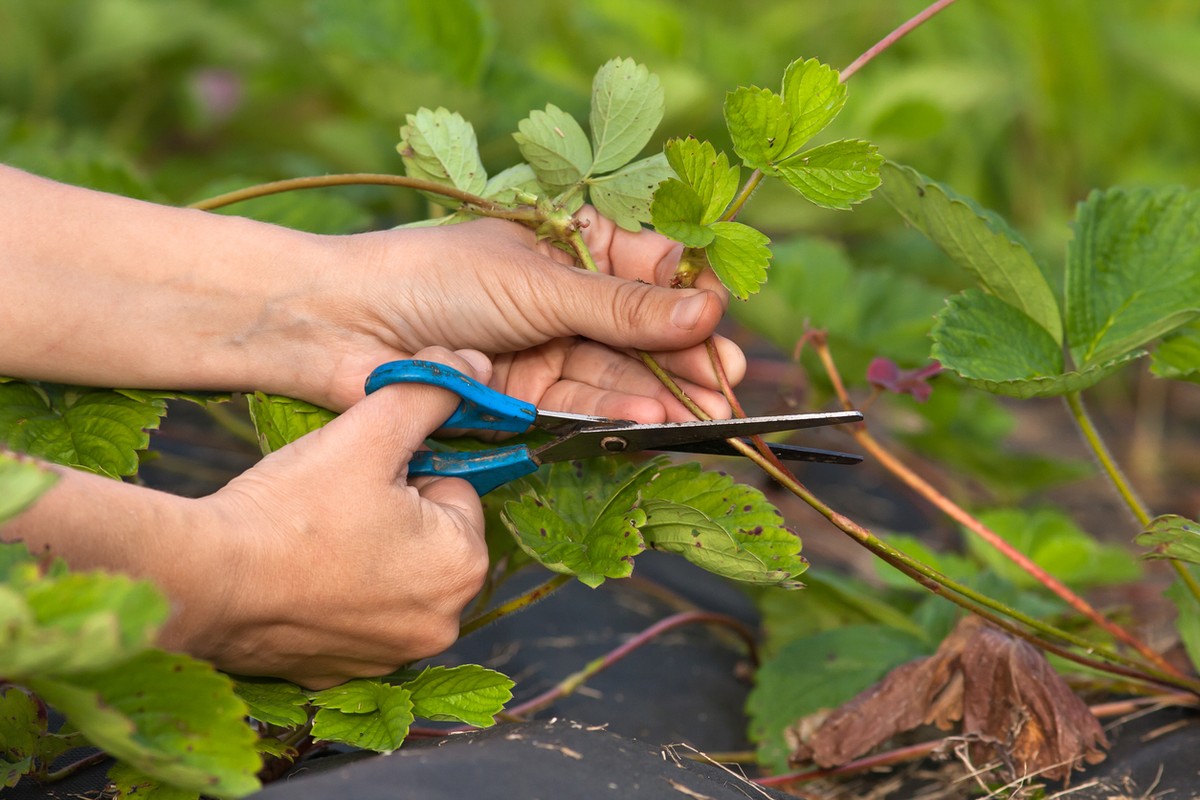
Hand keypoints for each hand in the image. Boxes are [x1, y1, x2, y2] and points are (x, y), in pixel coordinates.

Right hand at [165, 347, 491, 687]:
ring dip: (363, 550)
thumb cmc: (292, 508)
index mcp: (464, 567)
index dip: (406, 470)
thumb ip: (429, 392)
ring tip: (311, 536)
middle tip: (332, 503)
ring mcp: (392, 656)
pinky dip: (332, 593)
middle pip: (426, 536)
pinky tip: (295, 576)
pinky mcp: (343, 672)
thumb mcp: (370, 432)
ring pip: (391, 574)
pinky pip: (353, 613)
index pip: (454, 491)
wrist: (204, 582)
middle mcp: (442, 623)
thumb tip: (471, 367)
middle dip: (390, 511)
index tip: (361, 476)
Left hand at [315, 209, 745, 420]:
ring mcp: (544, 349)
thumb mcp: (540, 283)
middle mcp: (561, 298)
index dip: (687, 297)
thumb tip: (708, 311)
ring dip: (657, 393)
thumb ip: (623, 309)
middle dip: (683, 357)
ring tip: (702, 412)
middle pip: (639, 331)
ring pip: (615, 373)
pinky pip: (581, 405)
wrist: (342, 326)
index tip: (718, 321)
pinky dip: (616, 412)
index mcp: (569, 245)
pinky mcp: (523, 398)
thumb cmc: (435, 278)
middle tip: (728, 384)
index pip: (647, 270)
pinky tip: (652, 419)